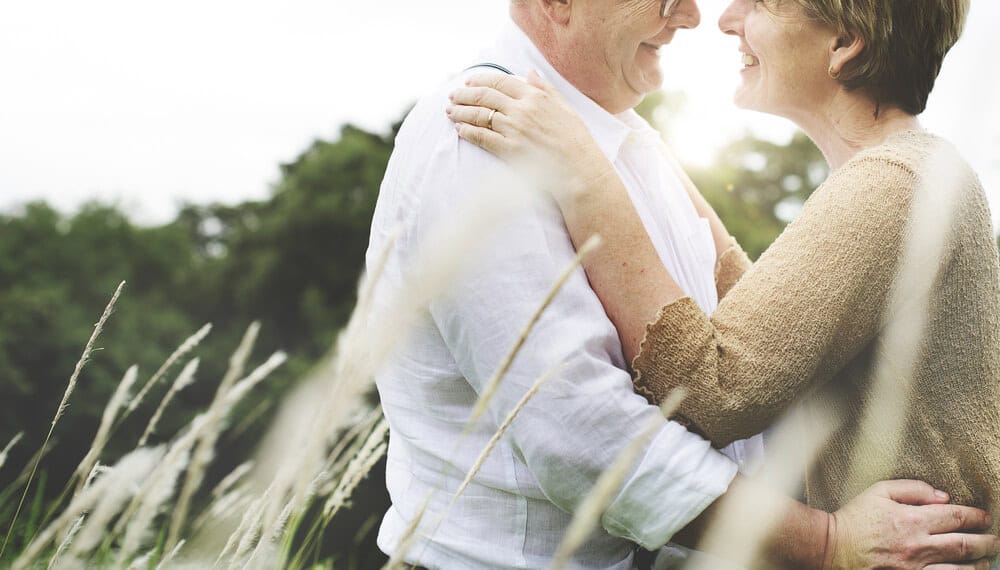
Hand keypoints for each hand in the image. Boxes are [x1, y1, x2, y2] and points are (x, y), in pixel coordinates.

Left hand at [446, 70, 611, 198]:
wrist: (579, 168)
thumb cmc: (575, 139)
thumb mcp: (564, 106)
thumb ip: (544, 87)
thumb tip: (529, 71)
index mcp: (535, 96)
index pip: (500, 81)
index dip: (480, 79)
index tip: (468, 81)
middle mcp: (521, 110)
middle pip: (484, 96)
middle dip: (464, 94)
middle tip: (452, 95)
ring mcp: (513, 130)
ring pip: (479, 115)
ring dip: (461, 112)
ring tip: (450, 111)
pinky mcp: (508, 150)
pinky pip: (482, 138)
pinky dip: (468, 132)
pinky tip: (460, 130)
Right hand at [827, 480, 998, 568]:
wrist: (832, 546)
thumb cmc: (855, 517)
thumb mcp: (879, 491)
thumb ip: (912, 489)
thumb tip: (942, 496)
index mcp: (912, 519)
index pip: (955, 516)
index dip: (976, 517)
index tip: (984, 517)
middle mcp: (917, 544)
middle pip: (964, 545)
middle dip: (986, 542)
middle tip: (994, 540)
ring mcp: (914, 567)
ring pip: (958, 569)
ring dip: (977, 565)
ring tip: (984, 561)